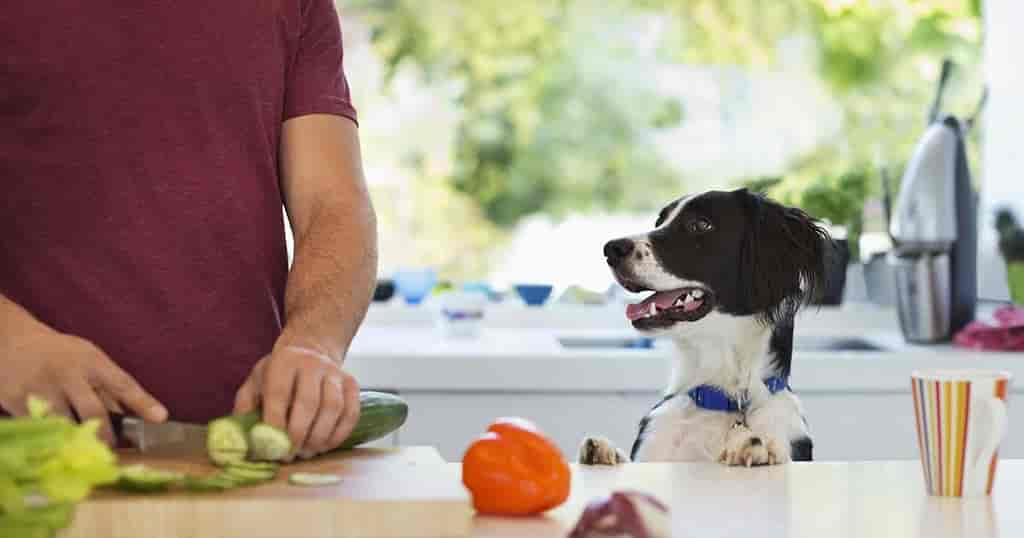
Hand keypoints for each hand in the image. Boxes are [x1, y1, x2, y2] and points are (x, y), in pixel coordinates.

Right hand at [0, 330, 167, 444]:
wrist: (9, 341)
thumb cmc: (59, 354)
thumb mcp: (87, 359)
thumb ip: (109, 387)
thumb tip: (138, 416)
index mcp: (91, 361)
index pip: (122, 383)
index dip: (142, 402)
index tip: (161, 419)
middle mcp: (68, 373)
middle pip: (93, 411)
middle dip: (106, 436)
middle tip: (111, 450)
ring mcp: (41, 388)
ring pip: (65, 425)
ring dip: (77, 442)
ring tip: (84, 452)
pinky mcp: (17, 402)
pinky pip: (39, 429)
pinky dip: (50, 441)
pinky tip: (56, 447)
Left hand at [234, 344, 359, 456]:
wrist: (309, 353)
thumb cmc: (276, 376)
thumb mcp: (254, 384)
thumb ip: (246, 409)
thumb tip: (246, 442)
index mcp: (283, 361)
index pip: (279, 394)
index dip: (275, 424)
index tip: (271, 447)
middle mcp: (312, 363)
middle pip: (309, 402)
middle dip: (298, 435)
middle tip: (289, 455)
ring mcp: (335, 373)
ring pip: (333, 408)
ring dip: (320, 437)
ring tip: (306, 452)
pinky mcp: (351, 383)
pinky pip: (351, 412)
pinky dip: (339, 434)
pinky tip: (325, 446)